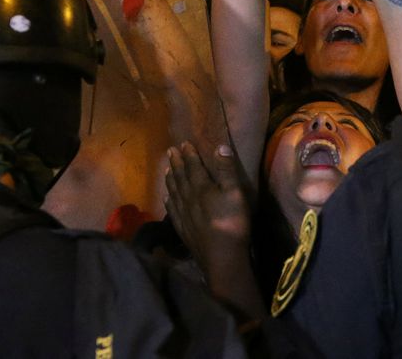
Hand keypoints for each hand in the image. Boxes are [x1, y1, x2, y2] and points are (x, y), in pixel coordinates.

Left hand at [164, 142, 250, 271]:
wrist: (221, 257)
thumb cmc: (232, 222)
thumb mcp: (235, 193)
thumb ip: (227, 170)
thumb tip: (220, 146)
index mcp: (202, 187)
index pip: (193, 166)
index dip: (189, 154)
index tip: (184, 143)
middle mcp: (188, 198)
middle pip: (180, 177)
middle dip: (176, 163)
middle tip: (170, 151)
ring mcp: (183, 214)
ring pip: (173, 192)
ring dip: (170, 179)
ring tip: (167, 169)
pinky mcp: (182, 228)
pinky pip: (172, 210)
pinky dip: (169, 200)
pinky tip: (167, 197)